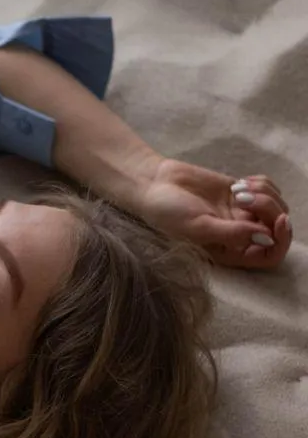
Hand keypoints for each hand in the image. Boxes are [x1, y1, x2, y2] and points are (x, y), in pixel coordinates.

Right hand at [139, 159, 291, 269]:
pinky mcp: (238, 192)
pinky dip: (262, 183)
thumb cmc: (169, 213)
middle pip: (276, 227)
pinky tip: (243, 181)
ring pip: (274, 206)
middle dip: (270, 209)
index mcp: (230, 252)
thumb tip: (267, 237)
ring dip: (265, 193)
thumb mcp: (199, 227)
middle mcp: (239, 235)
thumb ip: (233, 234)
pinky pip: (266, 189)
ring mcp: (240, 213)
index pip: (269, 255)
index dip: (281, 240)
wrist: (155, 184)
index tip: (279, 220)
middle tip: (243, 197)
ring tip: (240, 189)